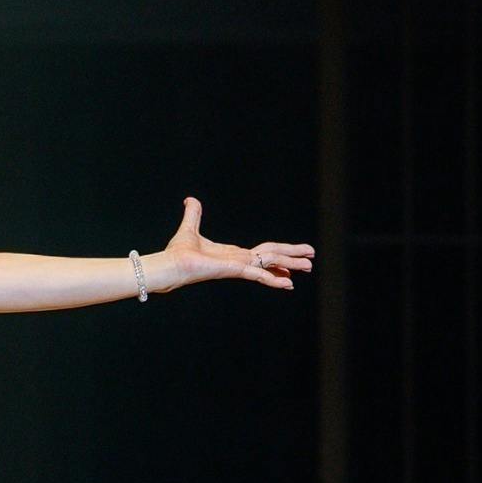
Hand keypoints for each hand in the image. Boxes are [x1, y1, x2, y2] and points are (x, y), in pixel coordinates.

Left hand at [160, 195, 313, 289]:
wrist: (170, 265)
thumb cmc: (178, 253)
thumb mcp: (190, 228)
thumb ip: (194, 214)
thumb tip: (190, 199)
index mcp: (234, 254)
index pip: (262, 254)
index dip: (279, 254)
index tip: (293, 258)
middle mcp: (240, 261)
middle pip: (272, 257)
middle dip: (292, 258)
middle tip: (311, 260)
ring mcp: (239, 267)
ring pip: (271, 263)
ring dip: (290, 265)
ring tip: (309, 267)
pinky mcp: (234, 270)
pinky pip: (258, 274)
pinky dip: (274, 278)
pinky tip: (288, 283)